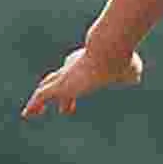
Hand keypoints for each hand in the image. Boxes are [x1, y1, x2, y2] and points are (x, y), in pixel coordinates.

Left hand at [20, 44, 142, 118]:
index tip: (74, 95)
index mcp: (88, 63)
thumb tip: (135, 78)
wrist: (110, 49)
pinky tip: (27, 114)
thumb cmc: (121, 58)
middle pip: (60, 79)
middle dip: (58, 94)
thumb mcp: (130, 68)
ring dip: (39, 101)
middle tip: (62, 108)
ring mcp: (65, 75)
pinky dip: (34, 104)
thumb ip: (131, 73)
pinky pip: (41, 96)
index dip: (74, 84)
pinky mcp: (60, 85)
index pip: (76, 72)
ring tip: (31, 113)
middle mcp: (74, 67)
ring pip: (46, 88)